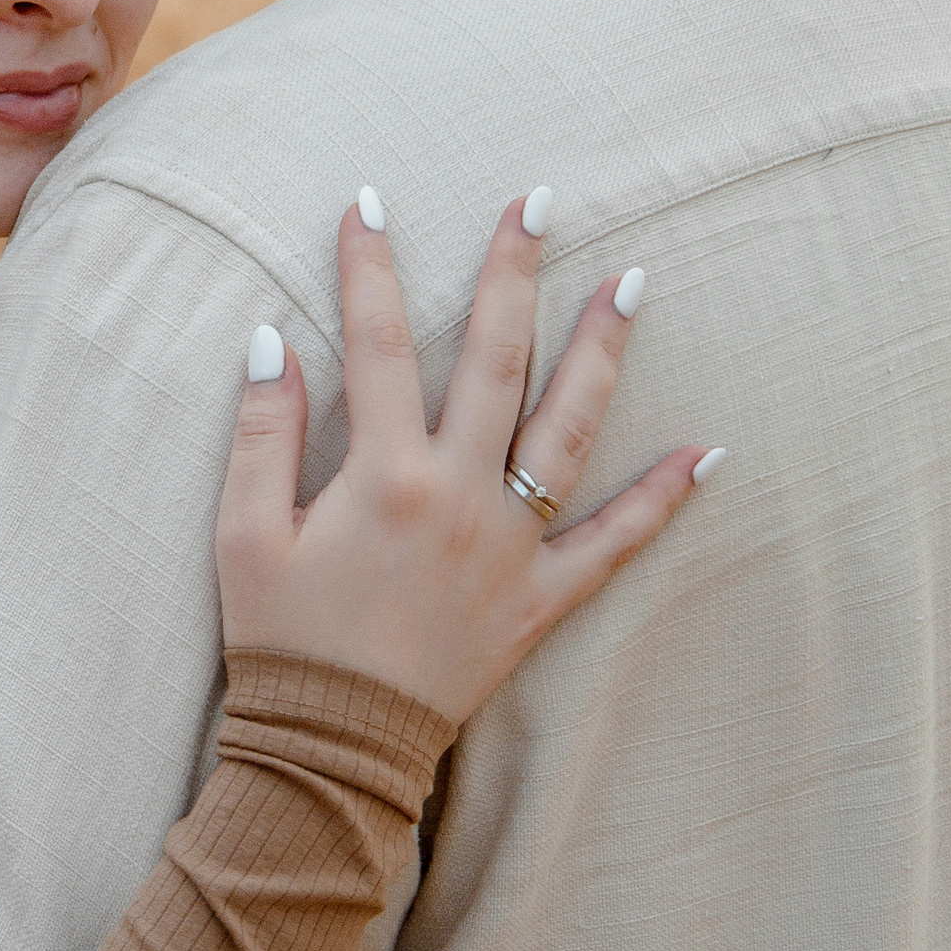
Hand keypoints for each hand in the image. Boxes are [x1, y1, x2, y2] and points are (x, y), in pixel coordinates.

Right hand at [215, 194, 711, 726]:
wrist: (332, 747)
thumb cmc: (281, 639)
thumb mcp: (244, 535)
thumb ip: (261, 434)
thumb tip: (273, 341)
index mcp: (385, 473)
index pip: (381, 342)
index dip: (371, 268)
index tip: (369, 204)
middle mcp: (461, 496)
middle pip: (496, 361)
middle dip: (515, 273)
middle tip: (538, 203)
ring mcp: (511, 546)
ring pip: (567, 429)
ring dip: (602, 352)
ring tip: (632, 283)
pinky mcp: (539, 597)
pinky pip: (614, 543)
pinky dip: (662, 499)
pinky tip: (706, 453)